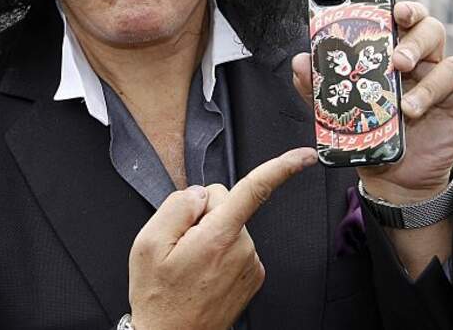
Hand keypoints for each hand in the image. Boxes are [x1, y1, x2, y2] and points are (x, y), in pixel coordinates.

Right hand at [127, 147, 316, 329]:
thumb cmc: (159, 297)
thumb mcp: (147, 244)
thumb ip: (176, 206)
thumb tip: (199, 195)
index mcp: (218, 237)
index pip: (254, 191)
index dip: (281, 168)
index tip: (304, 156)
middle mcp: (242, 250)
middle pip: (227, 203)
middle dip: (203, 214)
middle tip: (180, 244)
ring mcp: (250, 265)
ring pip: (230, 225)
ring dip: (209, 235)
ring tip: (189, 264)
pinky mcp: (252, 276)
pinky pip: (235, 245)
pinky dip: (218, 251)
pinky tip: (201, 271)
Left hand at [292, 1, 452, 203]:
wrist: (393, 178)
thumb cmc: (369, 134)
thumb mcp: (338, 112)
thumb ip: (317, 87)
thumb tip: (299, 61)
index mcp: (393, 54)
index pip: (400, 20)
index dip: (398, 9)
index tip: (390, 10)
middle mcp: (423, 61)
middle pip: (429, 32)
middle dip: (413, 44)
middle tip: (395, 64)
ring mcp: (446, 83)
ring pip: (450, 65)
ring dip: (430, 86)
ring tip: (408, 110)